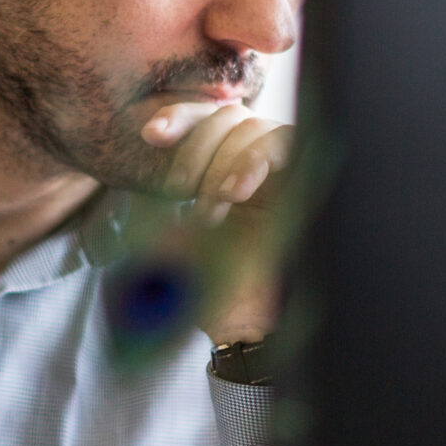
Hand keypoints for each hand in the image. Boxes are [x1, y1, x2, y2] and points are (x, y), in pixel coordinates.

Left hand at [142, 100, 292, 346]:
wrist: (248, 330)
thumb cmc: (207, 291)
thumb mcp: (169, 244)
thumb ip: (156, 210)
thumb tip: (138, 174)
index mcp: (221, 171)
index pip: (204, 120)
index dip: (179, 117)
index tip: (151, 135)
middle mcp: (253, 165)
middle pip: (226, 116)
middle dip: (196, 149)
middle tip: (179, 192)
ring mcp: (283, 174)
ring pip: (252, 126)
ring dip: (222, 163)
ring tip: (209, 211)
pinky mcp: (307, 185)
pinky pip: (285, 146)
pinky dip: (255, 161)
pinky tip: (236, 193)